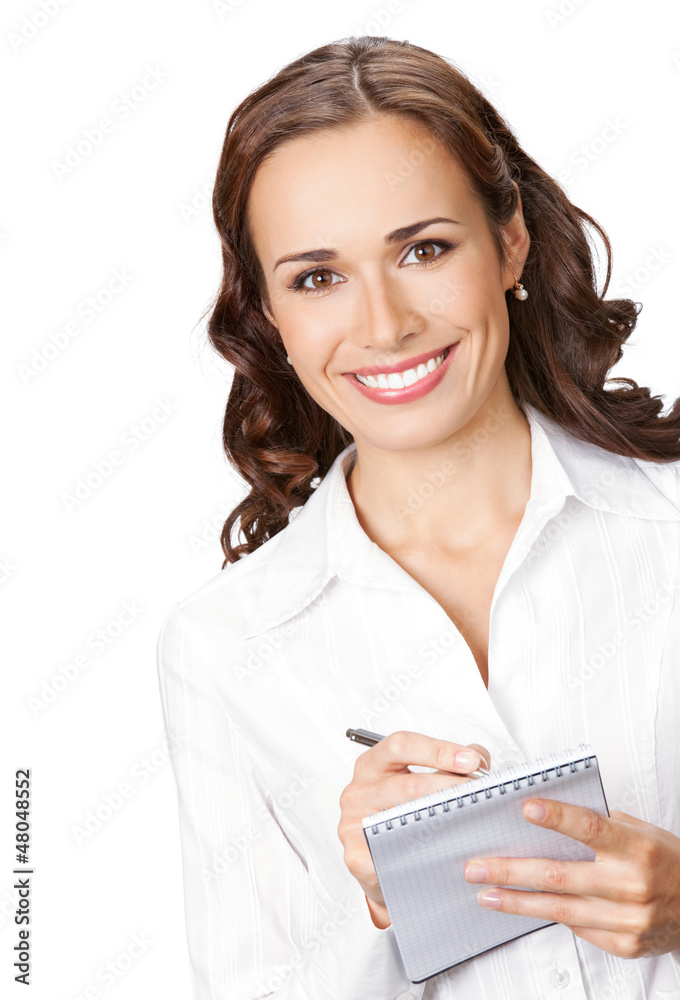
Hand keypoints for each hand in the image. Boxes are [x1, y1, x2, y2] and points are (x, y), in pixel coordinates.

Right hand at [338, 730, 489, 928]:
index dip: (437, 749)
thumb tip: (478, 757)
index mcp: (373, 764)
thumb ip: (449, 765)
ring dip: (441, 820)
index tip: (471, 760)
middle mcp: (359, 789)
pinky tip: (441, 854)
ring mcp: (353, 822)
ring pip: (402, 818)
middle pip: (407, 783)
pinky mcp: (355, 855)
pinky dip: (418, 854)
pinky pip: (388, 854)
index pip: (401, 745)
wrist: (380, 864)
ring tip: (469, 822)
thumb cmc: (400, 817)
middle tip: (479, 795)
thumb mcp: (420, 782)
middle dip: (450, 788)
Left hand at [463, 798, 679, 958]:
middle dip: (512, 871)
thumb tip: (549, 815)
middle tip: (477, 867)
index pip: (591, 828)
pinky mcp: (625, 945)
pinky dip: (551, 917)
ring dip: (517, 902)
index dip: (557, 818)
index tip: (526, 808)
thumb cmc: (666, 862)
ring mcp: (628, 919)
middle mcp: (632, 884)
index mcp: (637, 847)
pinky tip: (526, 908)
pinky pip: (578, 930)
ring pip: (560, 910)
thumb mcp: (641, 831)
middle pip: (560, 876)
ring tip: (486, 893)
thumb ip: (601, 824)